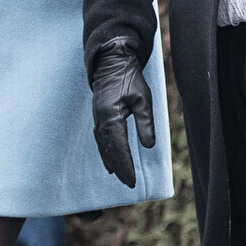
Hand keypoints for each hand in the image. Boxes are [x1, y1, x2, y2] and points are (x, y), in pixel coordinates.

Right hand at [88, 37, 155, 186]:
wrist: (112, 62)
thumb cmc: (130, 78)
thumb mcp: (143, 99)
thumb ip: (145, 123)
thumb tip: (148, 146)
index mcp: (111, 116)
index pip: (119, 147)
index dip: (125, 165)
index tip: (132, 180)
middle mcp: (101, 120)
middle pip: (109, 150)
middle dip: (119, 168)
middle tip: (129, 184)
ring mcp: (97, 118)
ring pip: (103, 146)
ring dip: (111, 162)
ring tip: (120, 176)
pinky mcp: (98, 116)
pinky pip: (100, 139)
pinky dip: (105, 152)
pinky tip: (110, 161)